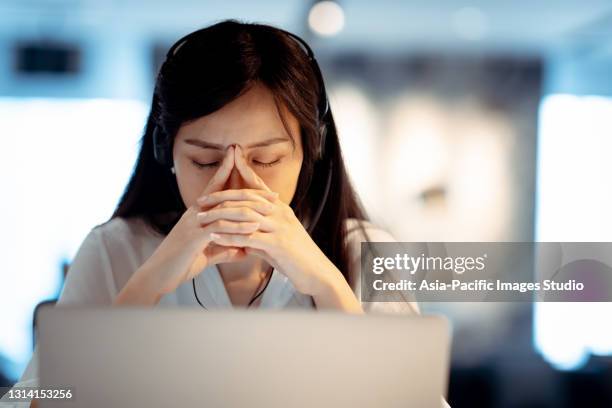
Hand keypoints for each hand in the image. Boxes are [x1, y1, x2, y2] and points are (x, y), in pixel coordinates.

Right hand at [115, 146, 275, 303]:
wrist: (156, 277)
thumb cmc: (179, 264)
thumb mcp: (206, 255)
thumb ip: (224, 249)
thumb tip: (243, 251)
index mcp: (196, 214)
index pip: (215, 189)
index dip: (229, 175)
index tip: (249, 169)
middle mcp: (194, 214)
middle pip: (223, 194)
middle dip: (249, 191)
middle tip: (273, 193)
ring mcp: (193, 224)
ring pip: (224, 209)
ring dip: (249, 208)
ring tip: (270, 209)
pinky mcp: (194, 237)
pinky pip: (220, 228)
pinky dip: (238, 227)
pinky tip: (253, 228)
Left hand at [195, 145, 333, 295]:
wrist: (318, 274)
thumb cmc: (296, 258)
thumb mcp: (277, 241)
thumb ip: (260, 235)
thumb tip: (242, 239)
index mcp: (281, 208)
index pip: (255, 189)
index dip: (233, 184)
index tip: (213, 183)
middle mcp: (281, 213)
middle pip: (246, 198)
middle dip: (221, 198)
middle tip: (200, 201)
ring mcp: (281, 227)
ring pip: (245, 214)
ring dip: (220, 216)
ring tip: (201, 218)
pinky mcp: (279, 243)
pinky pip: (249, 236)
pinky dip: (229, 236)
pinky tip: (214, 237)